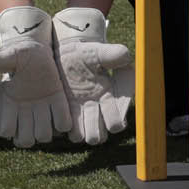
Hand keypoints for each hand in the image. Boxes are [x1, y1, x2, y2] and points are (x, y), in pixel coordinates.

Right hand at [0, 6, 71, 147]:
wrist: (38, 52)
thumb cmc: (21, 54)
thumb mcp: (11, 54)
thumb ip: (0, 60)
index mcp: (7, 106)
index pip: (4, 130)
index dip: (6, 125)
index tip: (10, 103)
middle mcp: (24, 114)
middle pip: (24, 141)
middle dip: (27, 134)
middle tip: (30, 113)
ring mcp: (42, 112)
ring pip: (43, 136)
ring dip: (46, 127)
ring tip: (45, 107)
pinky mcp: (58, 107)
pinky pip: (63, 124)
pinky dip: (63, 120)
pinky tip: (59, 104)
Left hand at [53, 7, 134, 145]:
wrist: (66, 54)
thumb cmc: (87, 53)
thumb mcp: (99, 52)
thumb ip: (113, 54)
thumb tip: (126, 56)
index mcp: (109, 99)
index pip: (116, 122)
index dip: (113, 119)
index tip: (107, 103)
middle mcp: (96, 110)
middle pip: (99, 136)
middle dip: (95, 131)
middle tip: (89, 113)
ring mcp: (80, 114)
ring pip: (83, 137)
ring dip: (79, 132)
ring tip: (74, 117)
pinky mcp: (65, 113)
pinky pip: (65, 130)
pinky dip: (64, 126)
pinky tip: (63, 113)